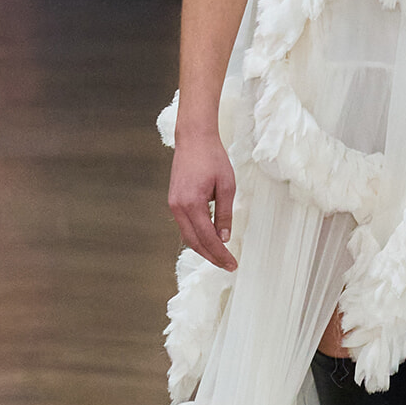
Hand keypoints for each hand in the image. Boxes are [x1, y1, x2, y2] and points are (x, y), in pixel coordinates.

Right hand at [169, 133, 237, 271]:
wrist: (194, 138)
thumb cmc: (212, 158)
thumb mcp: (227, 186)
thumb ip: (224, 214)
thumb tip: (224, 238)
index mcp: (192, 204)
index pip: (207, 239)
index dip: (220, 255)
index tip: (232, 264)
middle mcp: (178, 208)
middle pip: (194, 242)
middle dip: (211, 256)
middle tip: (227, 265)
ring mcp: (173, 205)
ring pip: (187, 236)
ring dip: (203, 248)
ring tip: (220, 256)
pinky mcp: (174, 201)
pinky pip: (185, 225)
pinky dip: (197, 235)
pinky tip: (209, 239)